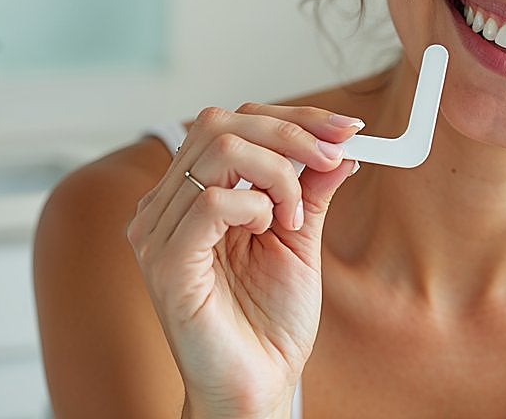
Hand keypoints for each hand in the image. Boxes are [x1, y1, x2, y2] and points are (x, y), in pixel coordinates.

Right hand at [126, 103, 361, 418]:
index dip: (292, 119)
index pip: (232, 123)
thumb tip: (341, 145)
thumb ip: (310, 189)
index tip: (346, 129)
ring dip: (278, 171)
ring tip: (295, 216)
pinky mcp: (166, 262)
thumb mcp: (299, 239)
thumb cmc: (268, 323)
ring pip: (219, 149)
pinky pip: (212, 201)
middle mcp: (167, 205)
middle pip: (220, 123)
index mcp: (193, 194)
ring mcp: (159, 231)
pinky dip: (255, 205)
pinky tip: (267, 230)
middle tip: (333, 157)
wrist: (258, 387)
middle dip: (290, 133)